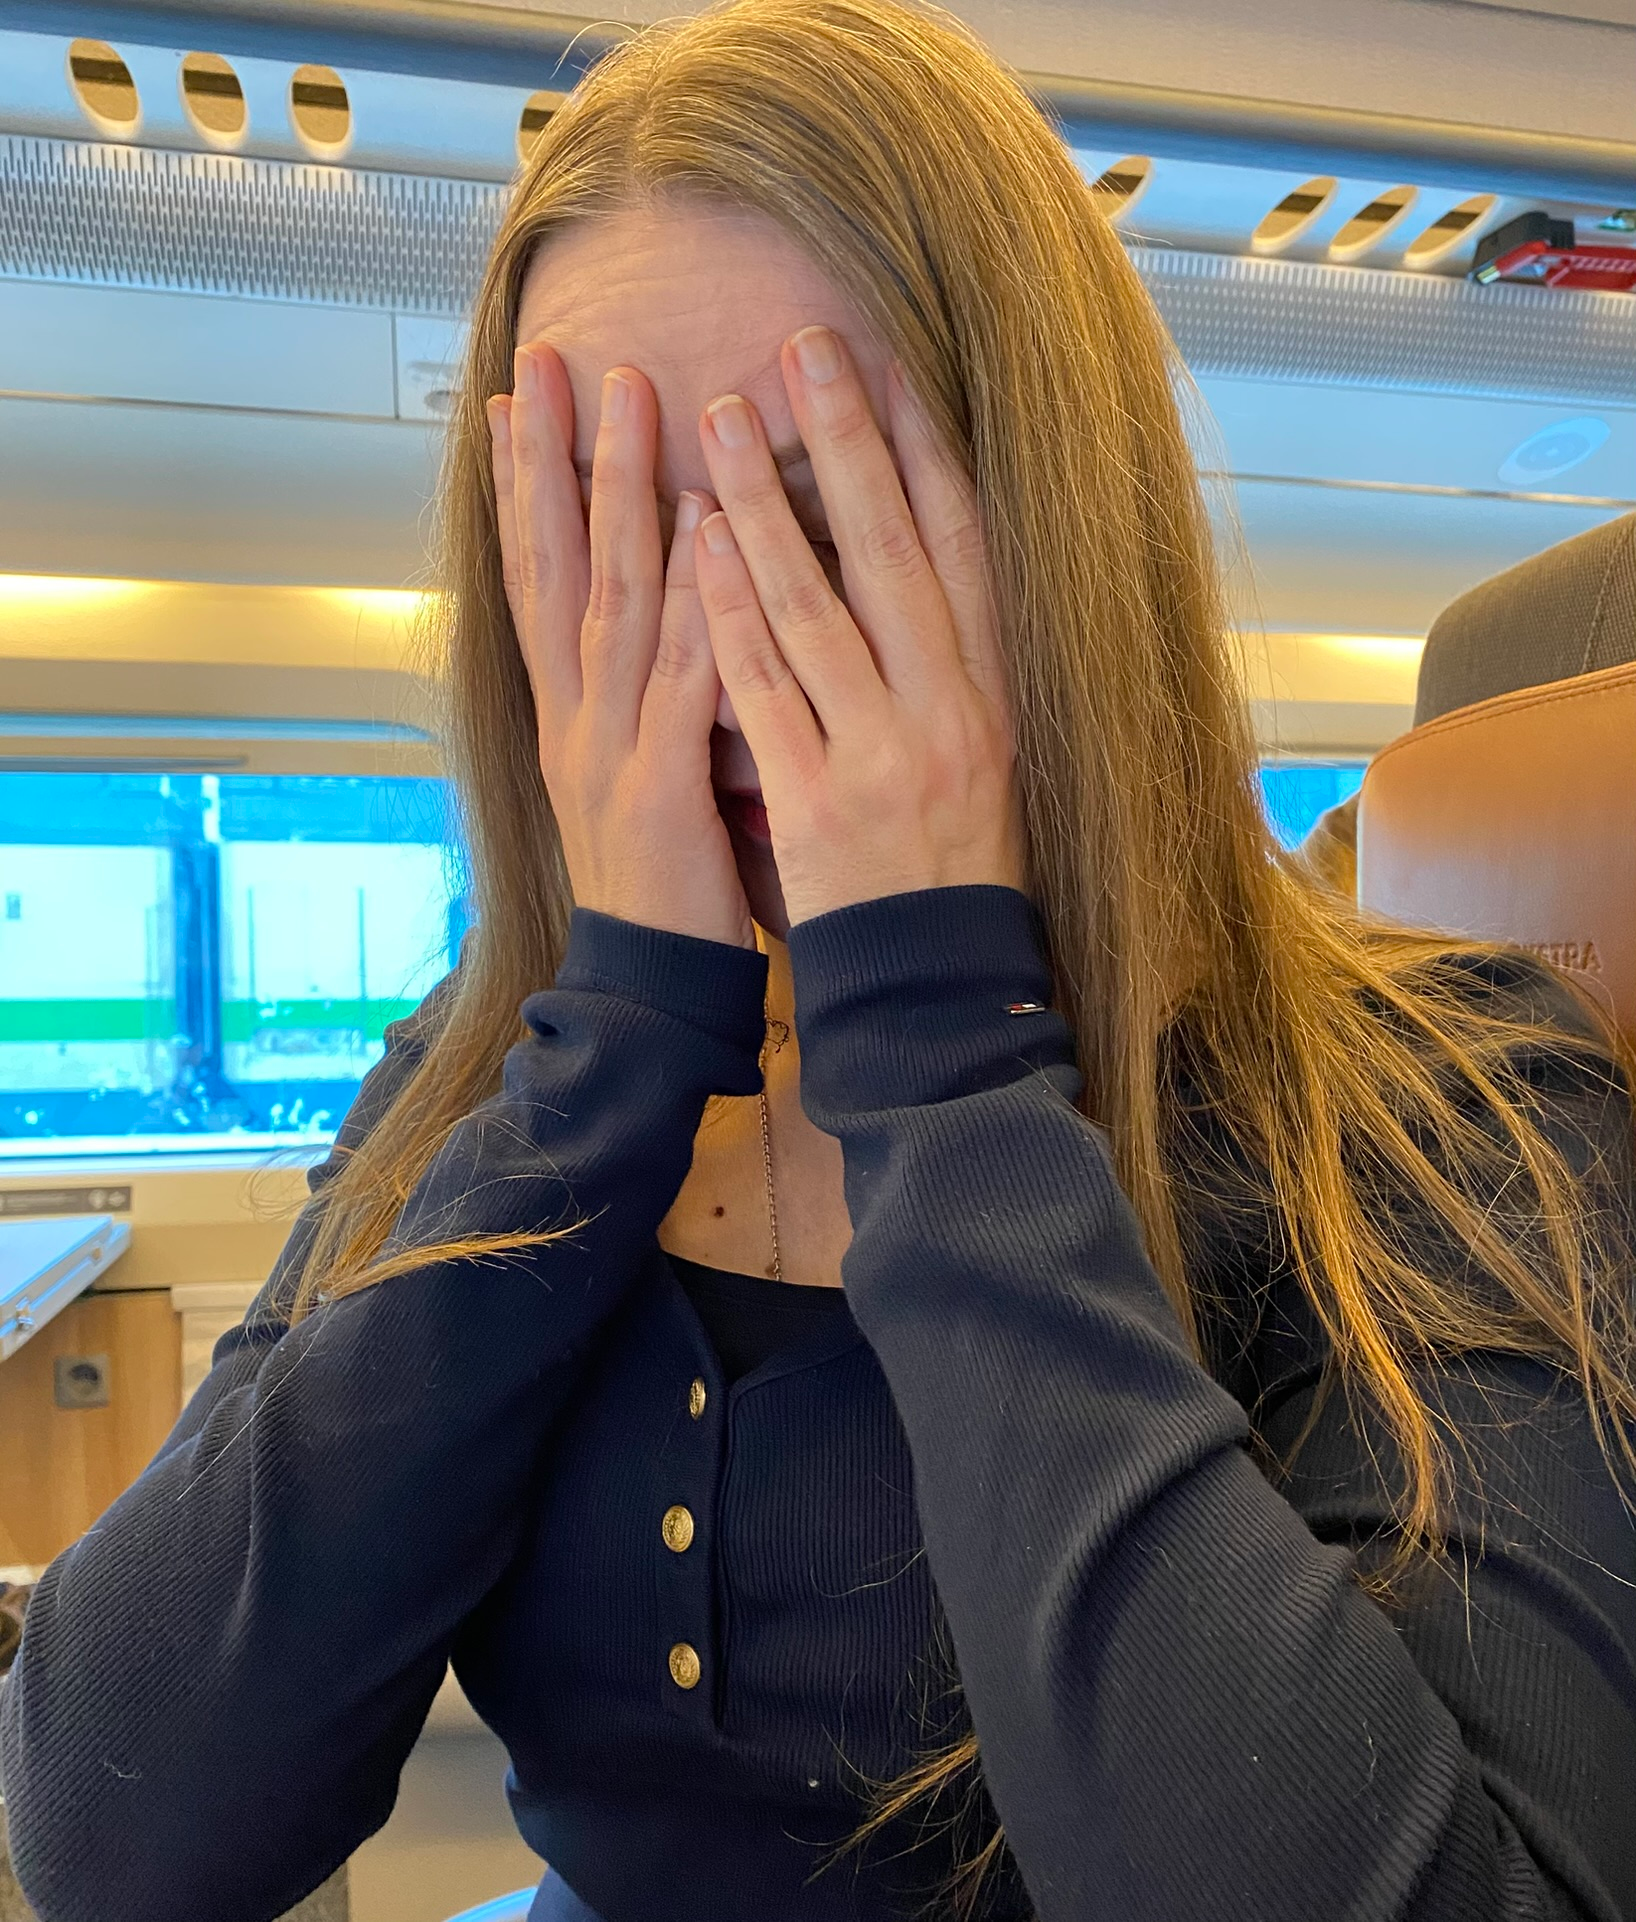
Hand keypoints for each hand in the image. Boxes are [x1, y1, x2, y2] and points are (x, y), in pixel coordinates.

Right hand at [489, 343, 754, 949]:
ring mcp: (608, 749)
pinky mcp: (658, 788)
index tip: (517, 400)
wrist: (646, 988)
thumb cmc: (655, 884)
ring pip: (610, 598)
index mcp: (565, 714)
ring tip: (633, 398)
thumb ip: (635, 697)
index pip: (536, 579)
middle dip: (553, 457)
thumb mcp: (628, 776)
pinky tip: (707, 527)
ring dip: (619, 493)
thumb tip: (655, 618)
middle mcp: (572, 717)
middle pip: (555, 566)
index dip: (524, 488)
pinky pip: (679, 677)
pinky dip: (694, 598)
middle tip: (555, 360)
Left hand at [692, 328, 1023, 926]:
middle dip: (848, 439)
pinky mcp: (816, 802)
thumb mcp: (992, 760)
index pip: (964, 547)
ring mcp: (881, 755)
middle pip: (892, 550)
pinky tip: (693, 542)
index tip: (887, 369)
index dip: (926, 451)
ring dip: (762, 502)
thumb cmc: (960, 870)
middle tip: (803, 346)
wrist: (935, 990)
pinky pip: (762, 689)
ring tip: (719, 417)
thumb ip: (957, 669)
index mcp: (996, 695)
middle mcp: (948, 711)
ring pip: (814, 603)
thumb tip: (929, 567)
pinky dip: (726, 610)